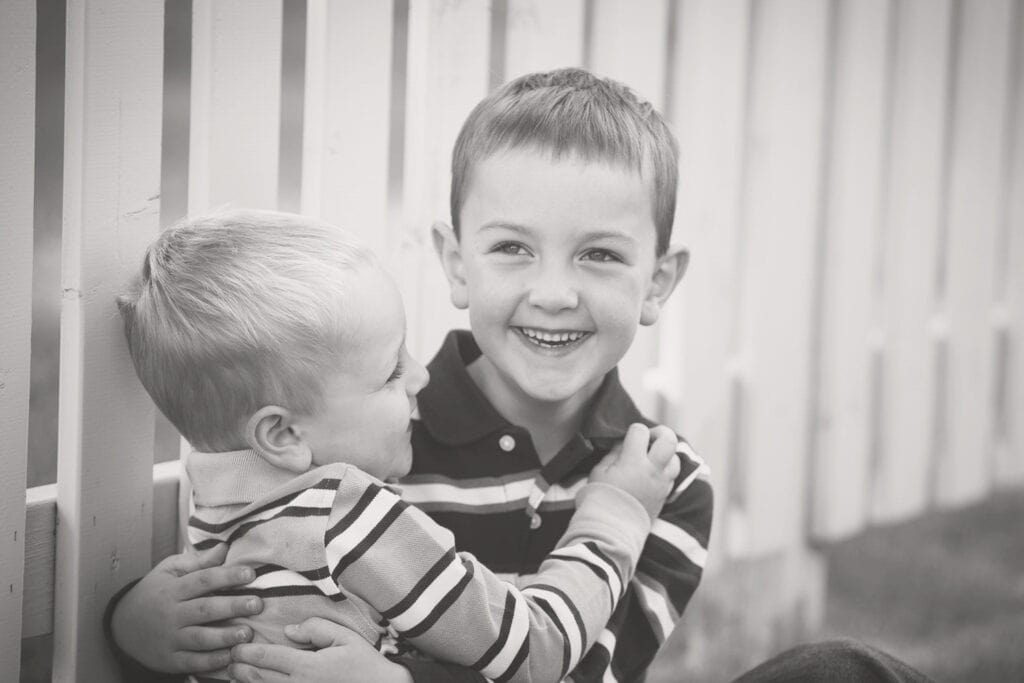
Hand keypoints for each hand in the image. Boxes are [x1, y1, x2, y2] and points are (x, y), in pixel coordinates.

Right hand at [110, 543, 262, 672]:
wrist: (122, 626)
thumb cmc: (155, 592)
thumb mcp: (169, 571)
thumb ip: (198, 562)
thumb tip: (224, 548)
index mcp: (173, 590)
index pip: (202, 580)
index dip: (227, 576)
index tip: (250, 574)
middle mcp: (171, 615)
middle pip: (204, 610)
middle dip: (232, 607)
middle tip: (257, 604)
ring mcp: (170, 639)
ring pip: (200, 638)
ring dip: (225, 637)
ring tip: (247, 633)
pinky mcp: (169, 660)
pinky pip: (192, 662)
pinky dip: (212, 661)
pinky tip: (231, 656)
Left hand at [229, 618, 412, 682]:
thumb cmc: (365, 665)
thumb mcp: (345, 638)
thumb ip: (316, 628)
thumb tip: (289, 631)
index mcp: (306, 666)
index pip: (267, 658)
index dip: (246, 652)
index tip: (236, 647)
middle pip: (257, 678)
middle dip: (238, 668)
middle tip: (228, 660)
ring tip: (233, 676)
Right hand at [590, 423, 679, 519]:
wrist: (611, 530)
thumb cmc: (600, 499)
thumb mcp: (599, 471)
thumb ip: (614, 453)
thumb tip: (624, 444)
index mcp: (633, 461)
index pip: (640, 431)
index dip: (633, 431)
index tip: (627, 439)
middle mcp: (652, 470)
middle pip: (669, 440)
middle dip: (660, 433)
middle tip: (648, 439)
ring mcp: (661, 484)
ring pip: (676, 459)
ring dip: (665, 454)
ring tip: (651, 458)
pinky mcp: (664, 496)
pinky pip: (672, 477)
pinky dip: (665, 471)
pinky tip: (651, 474)